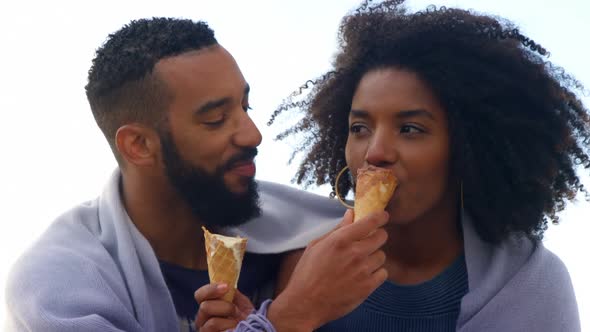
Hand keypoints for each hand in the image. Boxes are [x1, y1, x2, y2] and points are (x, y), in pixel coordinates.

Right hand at [194, 283, 254, 331]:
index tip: (226, 286)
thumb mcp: (240, 301)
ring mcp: (205, 330)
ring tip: (237, 321)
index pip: (200, 295)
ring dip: (229, 320)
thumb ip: (231, 291)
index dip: (211, 289)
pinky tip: (234, 328)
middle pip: (204, 307)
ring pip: (212, 322)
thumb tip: (226, 280)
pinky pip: (217, 331)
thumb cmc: (245, 317)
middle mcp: (202, 319)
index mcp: (207, 306)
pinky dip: (229, 327)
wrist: (252, 328)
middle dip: (224, 306)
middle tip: (235, 310)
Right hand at [268, 209, 388, 330]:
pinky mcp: (367, 287)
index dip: (380, 217)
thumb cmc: (307, 274)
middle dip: (377, 236)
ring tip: (360, 264)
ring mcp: (363, 270)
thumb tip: (351, 215)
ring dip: (374, 257)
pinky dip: (376, 273)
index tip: (382, 216)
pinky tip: (363, 276)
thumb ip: (337, 229)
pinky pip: (383, 273)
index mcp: (340, 240)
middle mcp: (355, 253)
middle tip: (369, 241)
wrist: (305, 304)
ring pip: (382, 256)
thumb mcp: (316, 246)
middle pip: (381, 237)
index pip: (370, 222)